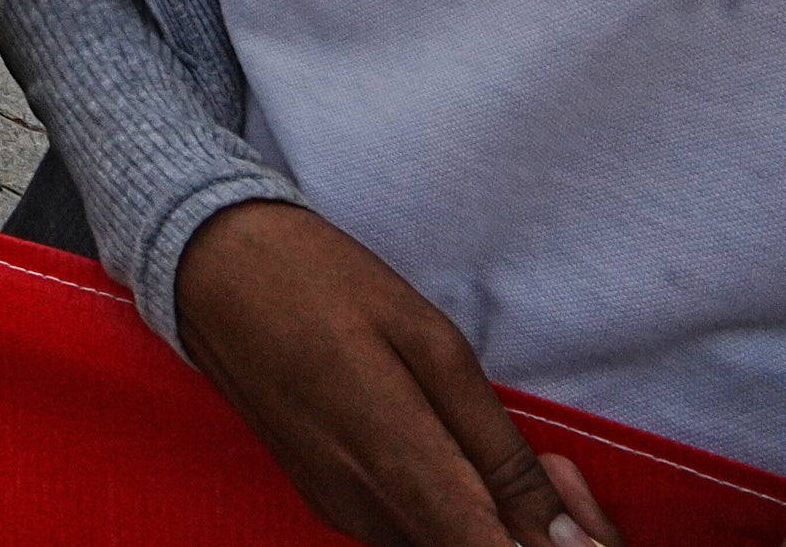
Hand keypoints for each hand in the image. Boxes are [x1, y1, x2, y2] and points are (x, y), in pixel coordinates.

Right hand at [173, 202, 620, 546]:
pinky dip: (452, 510)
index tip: (579, 526)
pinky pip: (410, 529)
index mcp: (398, 466)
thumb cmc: (320, 282)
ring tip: (511, 454)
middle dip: (535, 534)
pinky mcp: (326, 500)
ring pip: (444, 544)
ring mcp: (340, 510)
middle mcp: (365, 509)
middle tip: (561, 474)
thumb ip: (497, 446)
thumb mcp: (430, 341)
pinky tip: (458, 455)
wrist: (207, 265)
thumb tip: (560, 530)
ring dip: (494, 521)